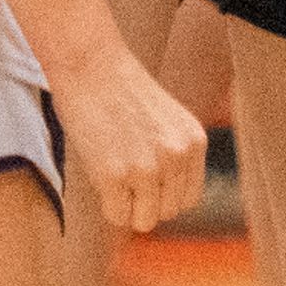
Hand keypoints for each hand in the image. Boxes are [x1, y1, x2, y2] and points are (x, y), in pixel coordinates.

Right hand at [44, 43, 211, 235]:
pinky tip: (101, 175)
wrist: (91, 64)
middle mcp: (177, 156)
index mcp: (194, 142)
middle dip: (144, 200)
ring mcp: (147, 167)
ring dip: (126, 206)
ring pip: (143, 220)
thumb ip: (174, 157)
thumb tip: (164, 205)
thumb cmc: (122, 91)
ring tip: (114, 174)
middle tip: (124, 172)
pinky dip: (107, 204)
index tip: (146, 181)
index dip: (164, 195)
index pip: (188, 199)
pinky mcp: (114, 175)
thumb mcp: (167, 121)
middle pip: (166, 212)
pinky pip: (116, 216)